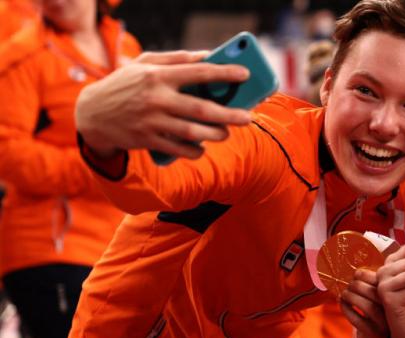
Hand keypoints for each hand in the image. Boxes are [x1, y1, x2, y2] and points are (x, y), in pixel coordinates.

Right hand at [75, 51, 252, 158]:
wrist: (92, 114)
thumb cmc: (125, 85)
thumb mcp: (144, 64)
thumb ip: (177, 59)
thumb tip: (209, 56)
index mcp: (157, 76)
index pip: (198, 72)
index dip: (224, 73)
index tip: (245, 74)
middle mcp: (155, 98)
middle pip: (201, 109)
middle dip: (229, 114)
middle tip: (248, 117)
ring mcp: (152, 122)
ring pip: (194, 132)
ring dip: (216, 134)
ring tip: (226, 132)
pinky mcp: (148, 141)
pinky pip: (180, 150)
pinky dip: (195, 150)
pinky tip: (203, 146)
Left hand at [340, 269, 387, 337]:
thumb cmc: (377, 313)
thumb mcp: (380, 298)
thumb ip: (373, 285)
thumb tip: (355, 271)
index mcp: (395, 297)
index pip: (381, 282)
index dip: (366, 275)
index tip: (356, 273)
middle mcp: (392, 310)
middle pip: (374, 292)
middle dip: (356, 285)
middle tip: (349, 284)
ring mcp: (383, 323)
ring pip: (366, 305)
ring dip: (350, 296)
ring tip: (344, 293)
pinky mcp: (372, 333)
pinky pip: (356, 318)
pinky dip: (346, 308)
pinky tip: (342, 303)